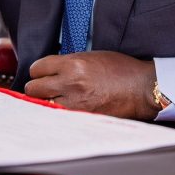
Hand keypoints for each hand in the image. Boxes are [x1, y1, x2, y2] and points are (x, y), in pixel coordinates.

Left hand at [24, 51, 159, 119]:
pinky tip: (66, 108)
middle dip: (38, 87)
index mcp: (72, 64)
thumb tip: (50, 70)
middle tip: (46, 87)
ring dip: (46, 102)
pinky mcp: (82, 118)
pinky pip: (58, 116)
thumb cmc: (120, 70)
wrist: (142, 89)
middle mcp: (70, 84)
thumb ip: (68, 62)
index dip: (40, 71)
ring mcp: (75, 104)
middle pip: (33, 89)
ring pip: (42, 106)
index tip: (43, 73)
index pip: (37, 68)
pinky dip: (59, 113)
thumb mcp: (91, 56)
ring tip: (57, 99)